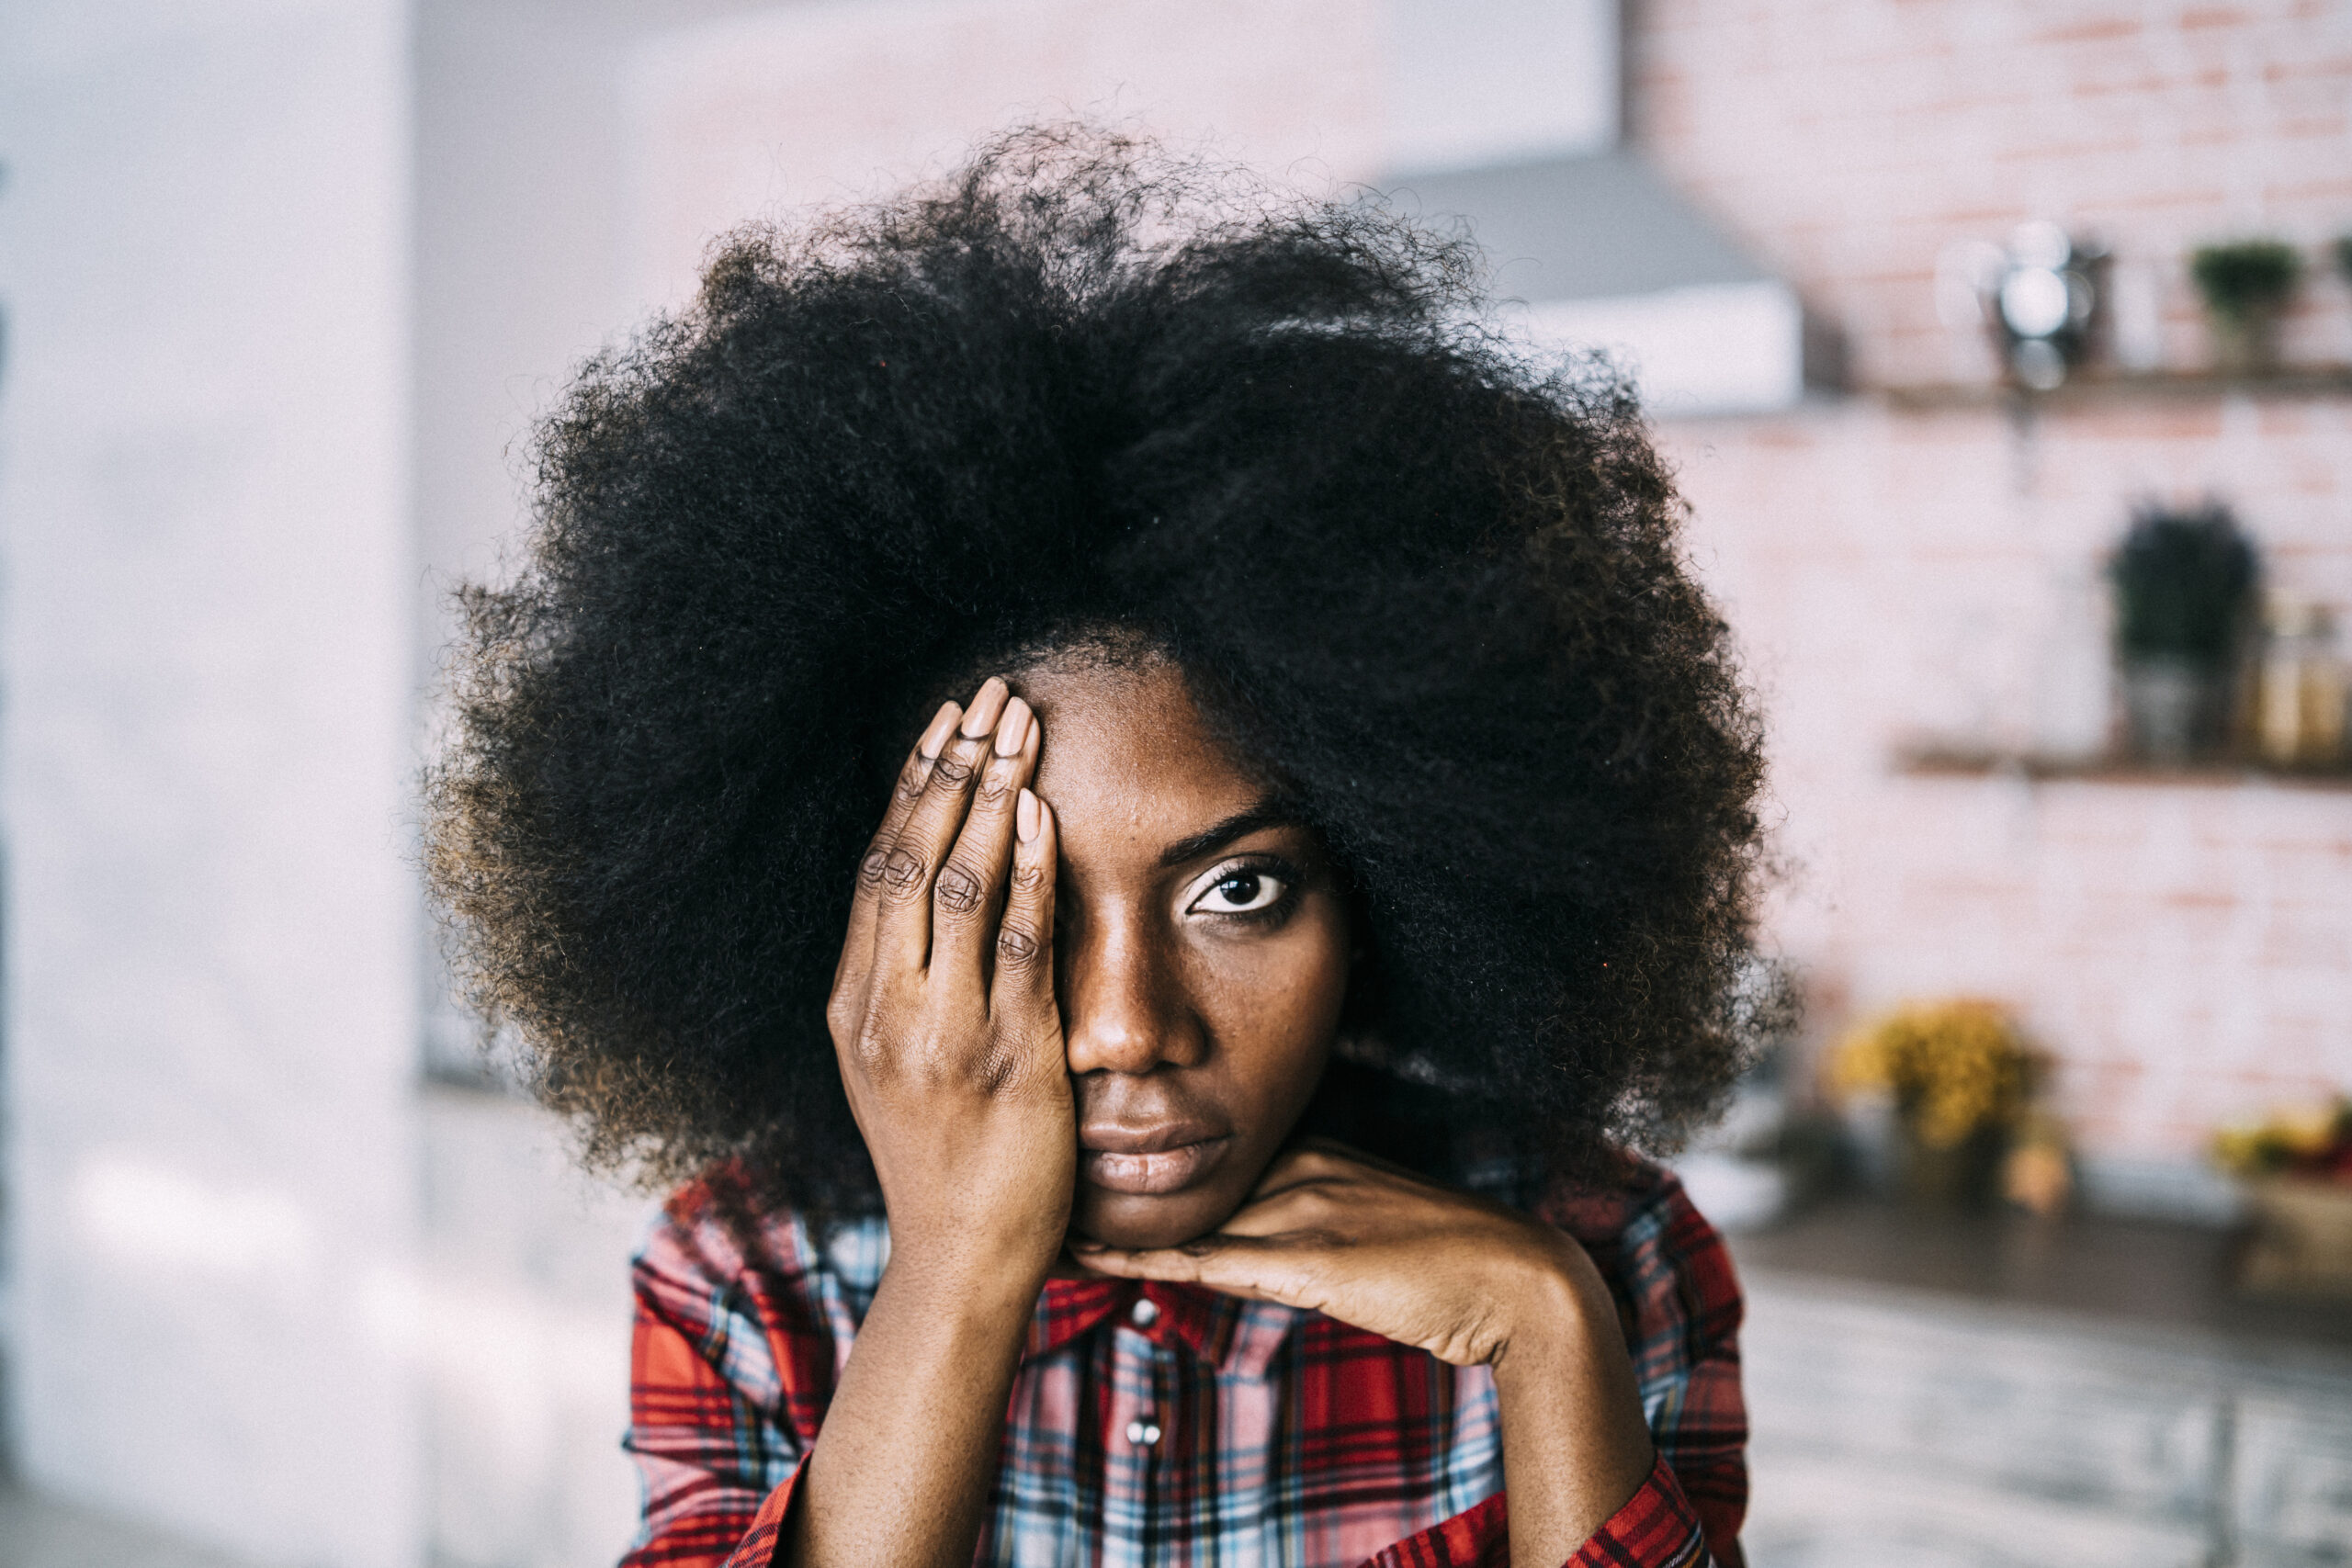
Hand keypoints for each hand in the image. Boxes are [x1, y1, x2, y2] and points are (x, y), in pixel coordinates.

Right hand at [826, 677, 1071, 1274]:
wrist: (960, 1259)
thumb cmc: (942, 1160)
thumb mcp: (893, 1065)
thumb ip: (905, 986)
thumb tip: (930, 897)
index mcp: (853, 1005)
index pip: (876, 868)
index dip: (911, 787)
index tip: (943, 721)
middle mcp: (885, 1009)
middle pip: (909, 858)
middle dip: (951, 767)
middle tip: (988, 694)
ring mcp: (941, 1033)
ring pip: (958, 887)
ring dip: (992, 796)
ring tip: (1021, 727)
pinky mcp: (1005, 1058)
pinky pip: (1017, 946)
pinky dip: (1029, 874)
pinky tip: (1043, 816)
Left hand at [1069, 1138, 1597, 1366]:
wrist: (1521, 1285)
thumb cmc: (1453, 1262)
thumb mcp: (1367, 1226)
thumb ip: (1306, 1224)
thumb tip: (1242, 1228)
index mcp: (1310, 1154)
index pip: (1200, 1142)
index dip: (1131, 1142)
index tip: (1064, 1136)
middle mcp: (1297, 1170)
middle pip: (1176, 1161)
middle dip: (1099, 1159)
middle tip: (1020, 1154)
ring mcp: (1302, 1212)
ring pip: (1179, 1206)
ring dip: (1102, 1206)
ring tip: (1029, 1201)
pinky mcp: (1310, 1261)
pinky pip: (1209, 1259)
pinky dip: (1144, 1254)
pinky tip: (1088, 1252)